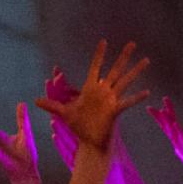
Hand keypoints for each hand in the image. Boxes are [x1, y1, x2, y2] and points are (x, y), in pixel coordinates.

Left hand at [36, 42, 151, 153]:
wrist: (89, 142)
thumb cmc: (79, 126)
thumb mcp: (64, 114)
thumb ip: (52, 105)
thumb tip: (35, 101)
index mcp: (91, 89)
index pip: (96, 67)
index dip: (99, 55)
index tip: (104, 41)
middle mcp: (103, 91)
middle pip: (115, 70)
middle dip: (123, 56)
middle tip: (132, 43)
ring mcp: (111, 100)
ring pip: (125, 81)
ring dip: (135, 71)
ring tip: (146, 60)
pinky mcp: (115, 111)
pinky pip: (127, 102)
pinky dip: (136, 97)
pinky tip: (146, 91)